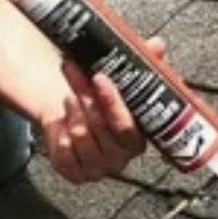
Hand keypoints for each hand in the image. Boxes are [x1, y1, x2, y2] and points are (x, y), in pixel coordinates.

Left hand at [38, 36, 165, 184]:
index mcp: (137, 140)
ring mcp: (96, 168)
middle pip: (101, 128)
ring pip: (81, 137)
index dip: (113, 104)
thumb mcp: (125, 81)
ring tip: (69, 94)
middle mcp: (120, 159)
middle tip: (74, 71)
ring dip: (73, 110)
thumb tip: (158, 46)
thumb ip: (143, 64)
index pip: (127, 128)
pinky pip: (64, 153)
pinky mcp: (74, 172)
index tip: (99, 78)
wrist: (77, 116)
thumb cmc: (105, 102)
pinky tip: (62, 119)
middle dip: (86, 97)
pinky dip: (60, 131)